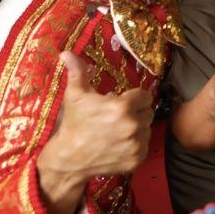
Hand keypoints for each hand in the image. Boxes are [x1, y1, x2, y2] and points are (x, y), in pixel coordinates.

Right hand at [41, 51, 154, 184]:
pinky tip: (120, 143)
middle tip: (119, 117)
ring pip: (147, 129)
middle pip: (148, 112)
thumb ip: (77, 72)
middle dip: (136, 112)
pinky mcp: (137, 159)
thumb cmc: (73, 124)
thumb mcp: (76, 96)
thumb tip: (66, 53)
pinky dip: (136, 144)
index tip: (123, 102)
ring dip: (138, 128)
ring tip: (118, 130)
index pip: (145, 96)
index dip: (135, 98)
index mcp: (123, 107)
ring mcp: (136, 144)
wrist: (68, 159)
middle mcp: (133, 125)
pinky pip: (145, 145)